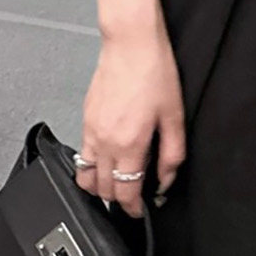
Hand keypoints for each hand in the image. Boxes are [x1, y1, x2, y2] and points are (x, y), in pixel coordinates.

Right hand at [75, 29, 185, 220]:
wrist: (131, 44)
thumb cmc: (154, 72)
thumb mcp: (174, 116)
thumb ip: (172, 154)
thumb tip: (167, 180)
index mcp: (129, 144)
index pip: (125, 192)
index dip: (133, 209)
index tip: (139, 210)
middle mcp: (105, 141)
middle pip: (102, 190)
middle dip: (117, 200)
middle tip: (132, 197)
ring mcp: (91, 131)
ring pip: (85, 176)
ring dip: (99, 187)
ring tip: (117, 183)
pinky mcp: (85, 119)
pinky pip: (81, 155)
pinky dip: (90, 166)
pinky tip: (107, 158)